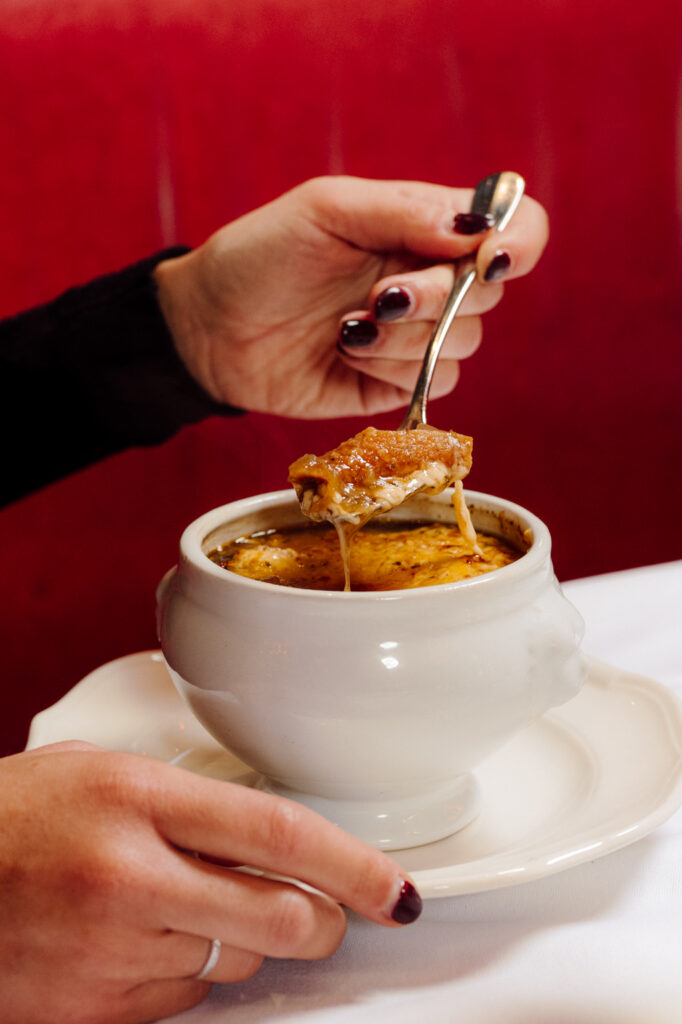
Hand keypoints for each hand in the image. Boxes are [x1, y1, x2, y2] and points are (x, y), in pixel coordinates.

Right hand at [1, 742, 419, 1023]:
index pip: (281, 833)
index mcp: (138, 797)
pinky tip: (152, 938)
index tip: (394, 888)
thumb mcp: (102, 770)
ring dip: (244, 940)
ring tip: (193, 905)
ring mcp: (111, 949)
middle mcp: (131, 874)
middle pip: (281, 916)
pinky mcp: (93, 1008)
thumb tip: (265, 831)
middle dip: (323, 921)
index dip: (355, 865)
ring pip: (238, 961)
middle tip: (325, 913)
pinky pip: (185, 1000)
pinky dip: (192, 973)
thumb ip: (186, 798)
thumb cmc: (10, 815)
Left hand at [154, 175, 548, 418]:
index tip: (485, 259)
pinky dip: (391, 371)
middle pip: (490, 295)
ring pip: (464, 345)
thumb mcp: (327, 210)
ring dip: (405, 339)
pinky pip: (432, 386)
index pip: (514, 229)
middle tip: (379, 296)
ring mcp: (415, 336)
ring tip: (346, 328)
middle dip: (438, 299)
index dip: (517, 243)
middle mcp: (431, 280)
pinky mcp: (393, 384)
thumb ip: (405, 211)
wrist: (209, 328)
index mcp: (424, 227)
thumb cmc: (261, 255)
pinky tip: (344, 354)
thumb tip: (477, 230)